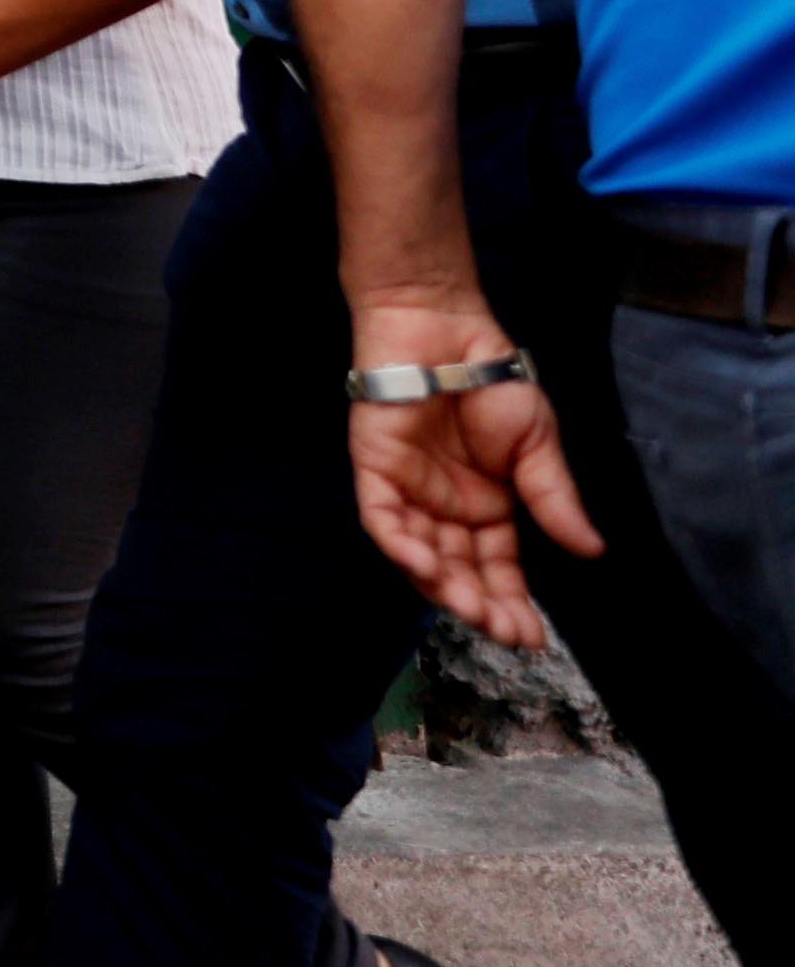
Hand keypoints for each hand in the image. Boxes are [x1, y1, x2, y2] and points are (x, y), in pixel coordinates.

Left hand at [343, 292, 602, 646]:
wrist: (445, 327)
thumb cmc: (493, 379)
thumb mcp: (537, 444)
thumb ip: (554, 498)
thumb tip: (592, 550)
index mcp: (489, 506)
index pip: (500, 568)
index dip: (514, 601)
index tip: (534, 639)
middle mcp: (447, 508)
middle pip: (462, 571)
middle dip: (482, 605)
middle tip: (505, 633)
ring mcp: (410, 491)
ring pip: (421, 555)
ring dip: (443, 586)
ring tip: (471, 610)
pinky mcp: (375, 469)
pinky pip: (382, 518)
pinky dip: (400, 545)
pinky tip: (425, 568)